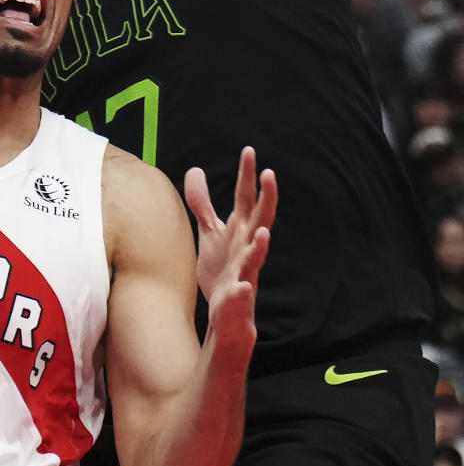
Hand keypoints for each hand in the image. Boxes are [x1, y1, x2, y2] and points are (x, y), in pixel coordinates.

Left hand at [185, 147, 275, 354]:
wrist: (226, 315)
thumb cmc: (223, 271)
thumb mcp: (211, 233)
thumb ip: (204, 204)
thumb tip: (195, 170)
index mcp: (240, 232)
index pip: (245, 199)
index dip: (247, 175)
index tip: (249, 150)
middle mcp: (246, 249)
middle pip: (260, 220)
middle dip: (267, 199)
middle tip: (270, 174)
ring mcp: (244, 273)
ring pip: (257, 258)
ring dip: (261, 246)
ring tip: (264, 232)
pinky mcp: (236, 300)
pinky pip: (242, 296)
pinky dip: (242, 292)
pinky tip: (242, 287)